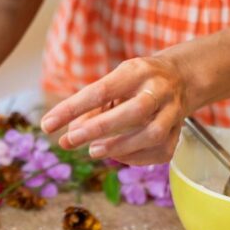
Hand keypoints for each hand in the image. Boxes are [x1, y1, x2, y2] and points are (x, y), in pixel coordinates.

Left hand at [41, 55, 188, 164]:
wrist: (181, 78)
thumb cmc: (136, 82)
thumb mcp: (114, 83)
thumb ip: (90, 108)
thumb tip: (67, 137)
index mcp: (137, 71)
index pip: (101, 90)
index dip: (72, 108)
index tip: (48, 125)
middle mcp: (159, 89)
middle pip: (134, 111)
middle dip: (100, 128)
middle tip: (72, 140)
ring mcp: (173, 111)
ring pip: (152, 134)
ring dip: (120, 147)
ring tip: (94, 151)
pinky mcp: (179, 132)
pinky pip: (160, 150)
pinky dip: (136, 157)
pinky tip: (119, 156)